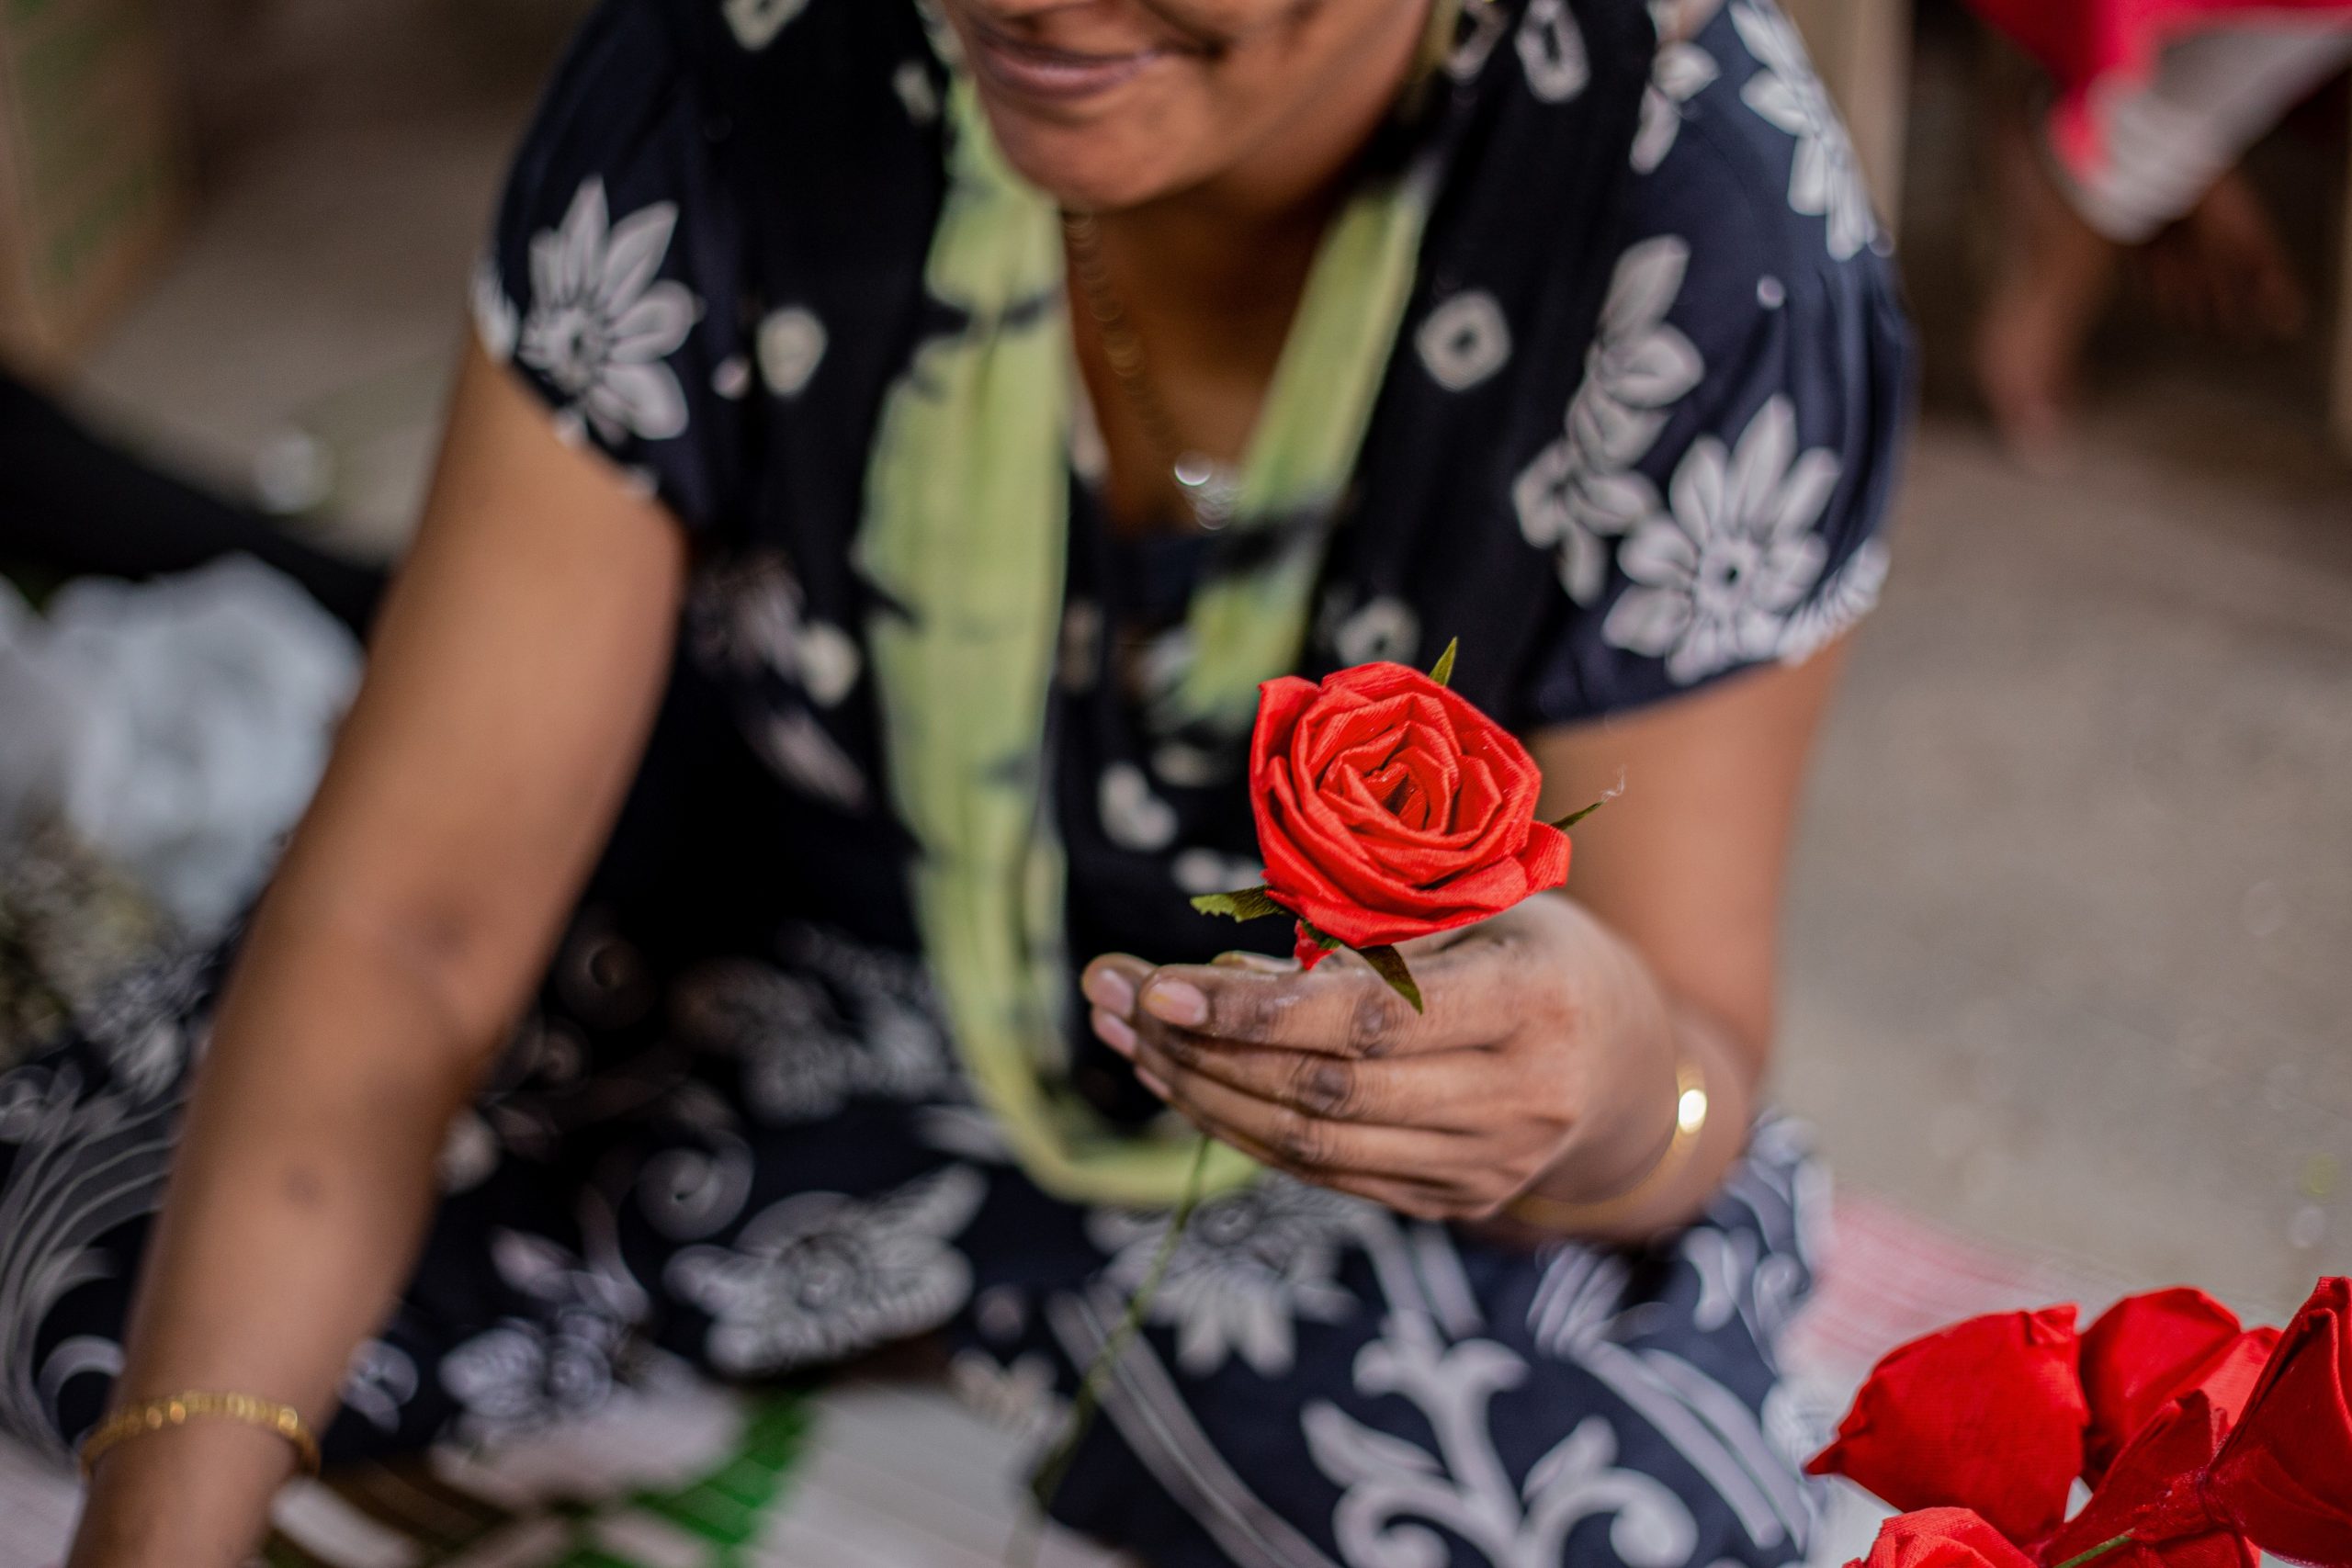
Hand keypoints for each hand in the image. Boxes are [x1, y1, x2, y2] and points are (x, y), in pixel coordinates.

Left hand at [1080, 895, 1675, 1222]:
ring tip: (1122, 1036)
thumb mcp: (1486, 903)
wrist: (1631, 1067)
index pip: (1370, 1024)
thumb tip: (1226, 961)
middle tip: (1109, 997)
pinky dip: (1239, 1125)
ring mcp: (1485, 1168)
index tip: (1160, 985)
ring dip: (1199, 1093)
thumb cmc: (1541, 950)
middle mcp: (1518, 1101)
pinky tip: (1181, 1077)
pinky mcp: (1451, 1202)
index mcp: (1535, 1004)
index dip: (1255, 1013)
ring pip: (1311, 1145)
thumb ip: (1376, 928)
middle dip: (1198, 1049)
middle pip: (1325, 1093)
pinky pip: (1323, 1173)